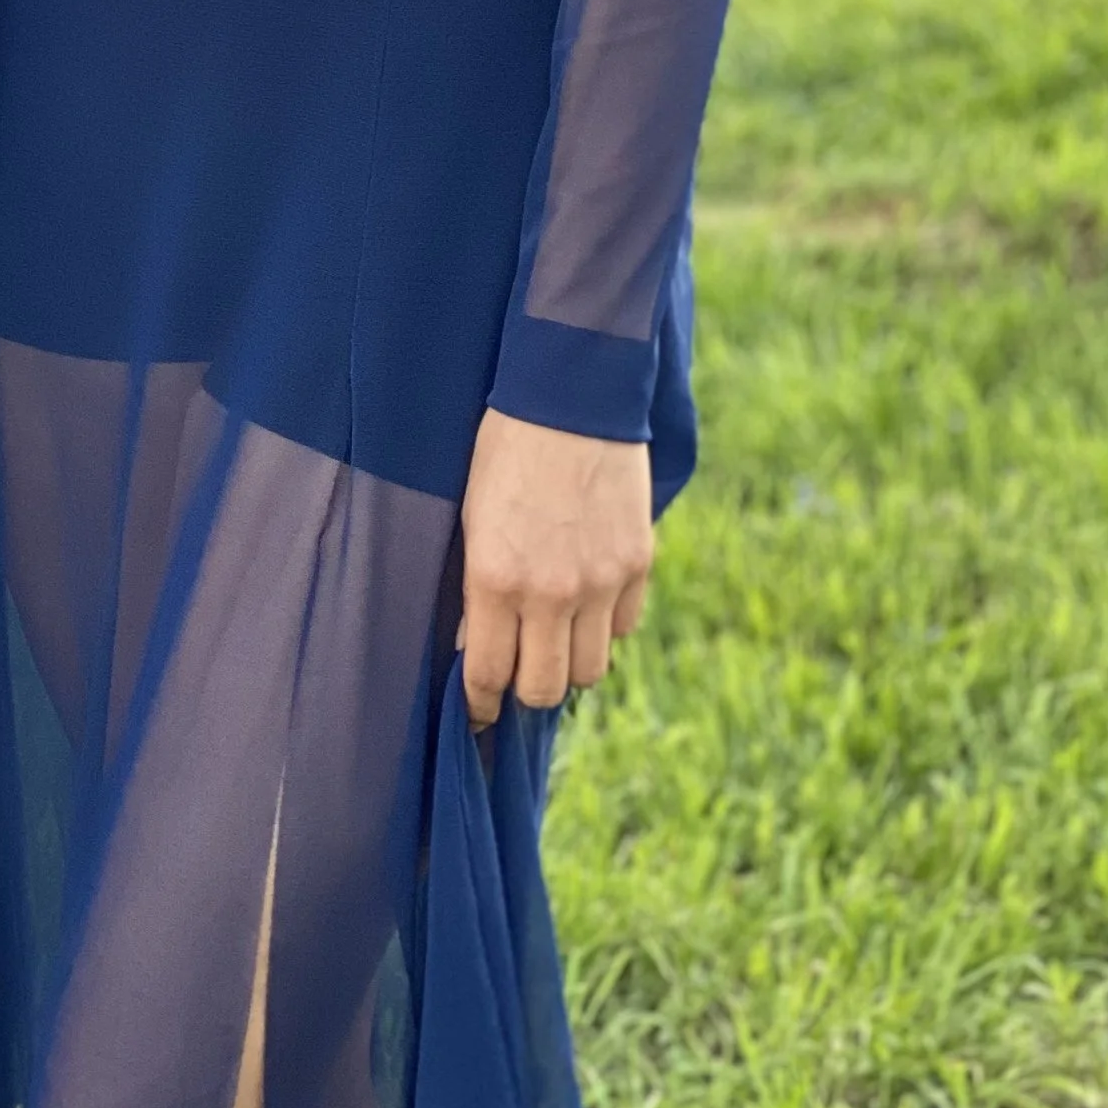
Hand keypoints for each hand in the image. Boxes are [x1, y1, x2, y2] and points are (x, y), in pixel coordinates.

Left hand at [458, 409, 652, 729]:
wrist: (569, 394)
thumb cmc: (503, 448)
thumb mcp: (470, 516)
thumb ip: (476, 587)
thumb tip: (477, 643)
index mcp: (495, 580)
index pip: (488, 675)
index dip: (478, 704)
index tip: (475, 714)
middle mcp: (550, 593)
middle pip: (544, 689)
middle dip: (524, 690)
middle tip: (515, 674)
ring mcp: (600, 582)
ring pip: (591, 670)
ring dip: (569, 663)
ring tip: (553, 640)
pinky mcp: (638, 565)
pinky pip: (624, 627)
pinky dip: (605, 626)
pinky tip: (587, 602)